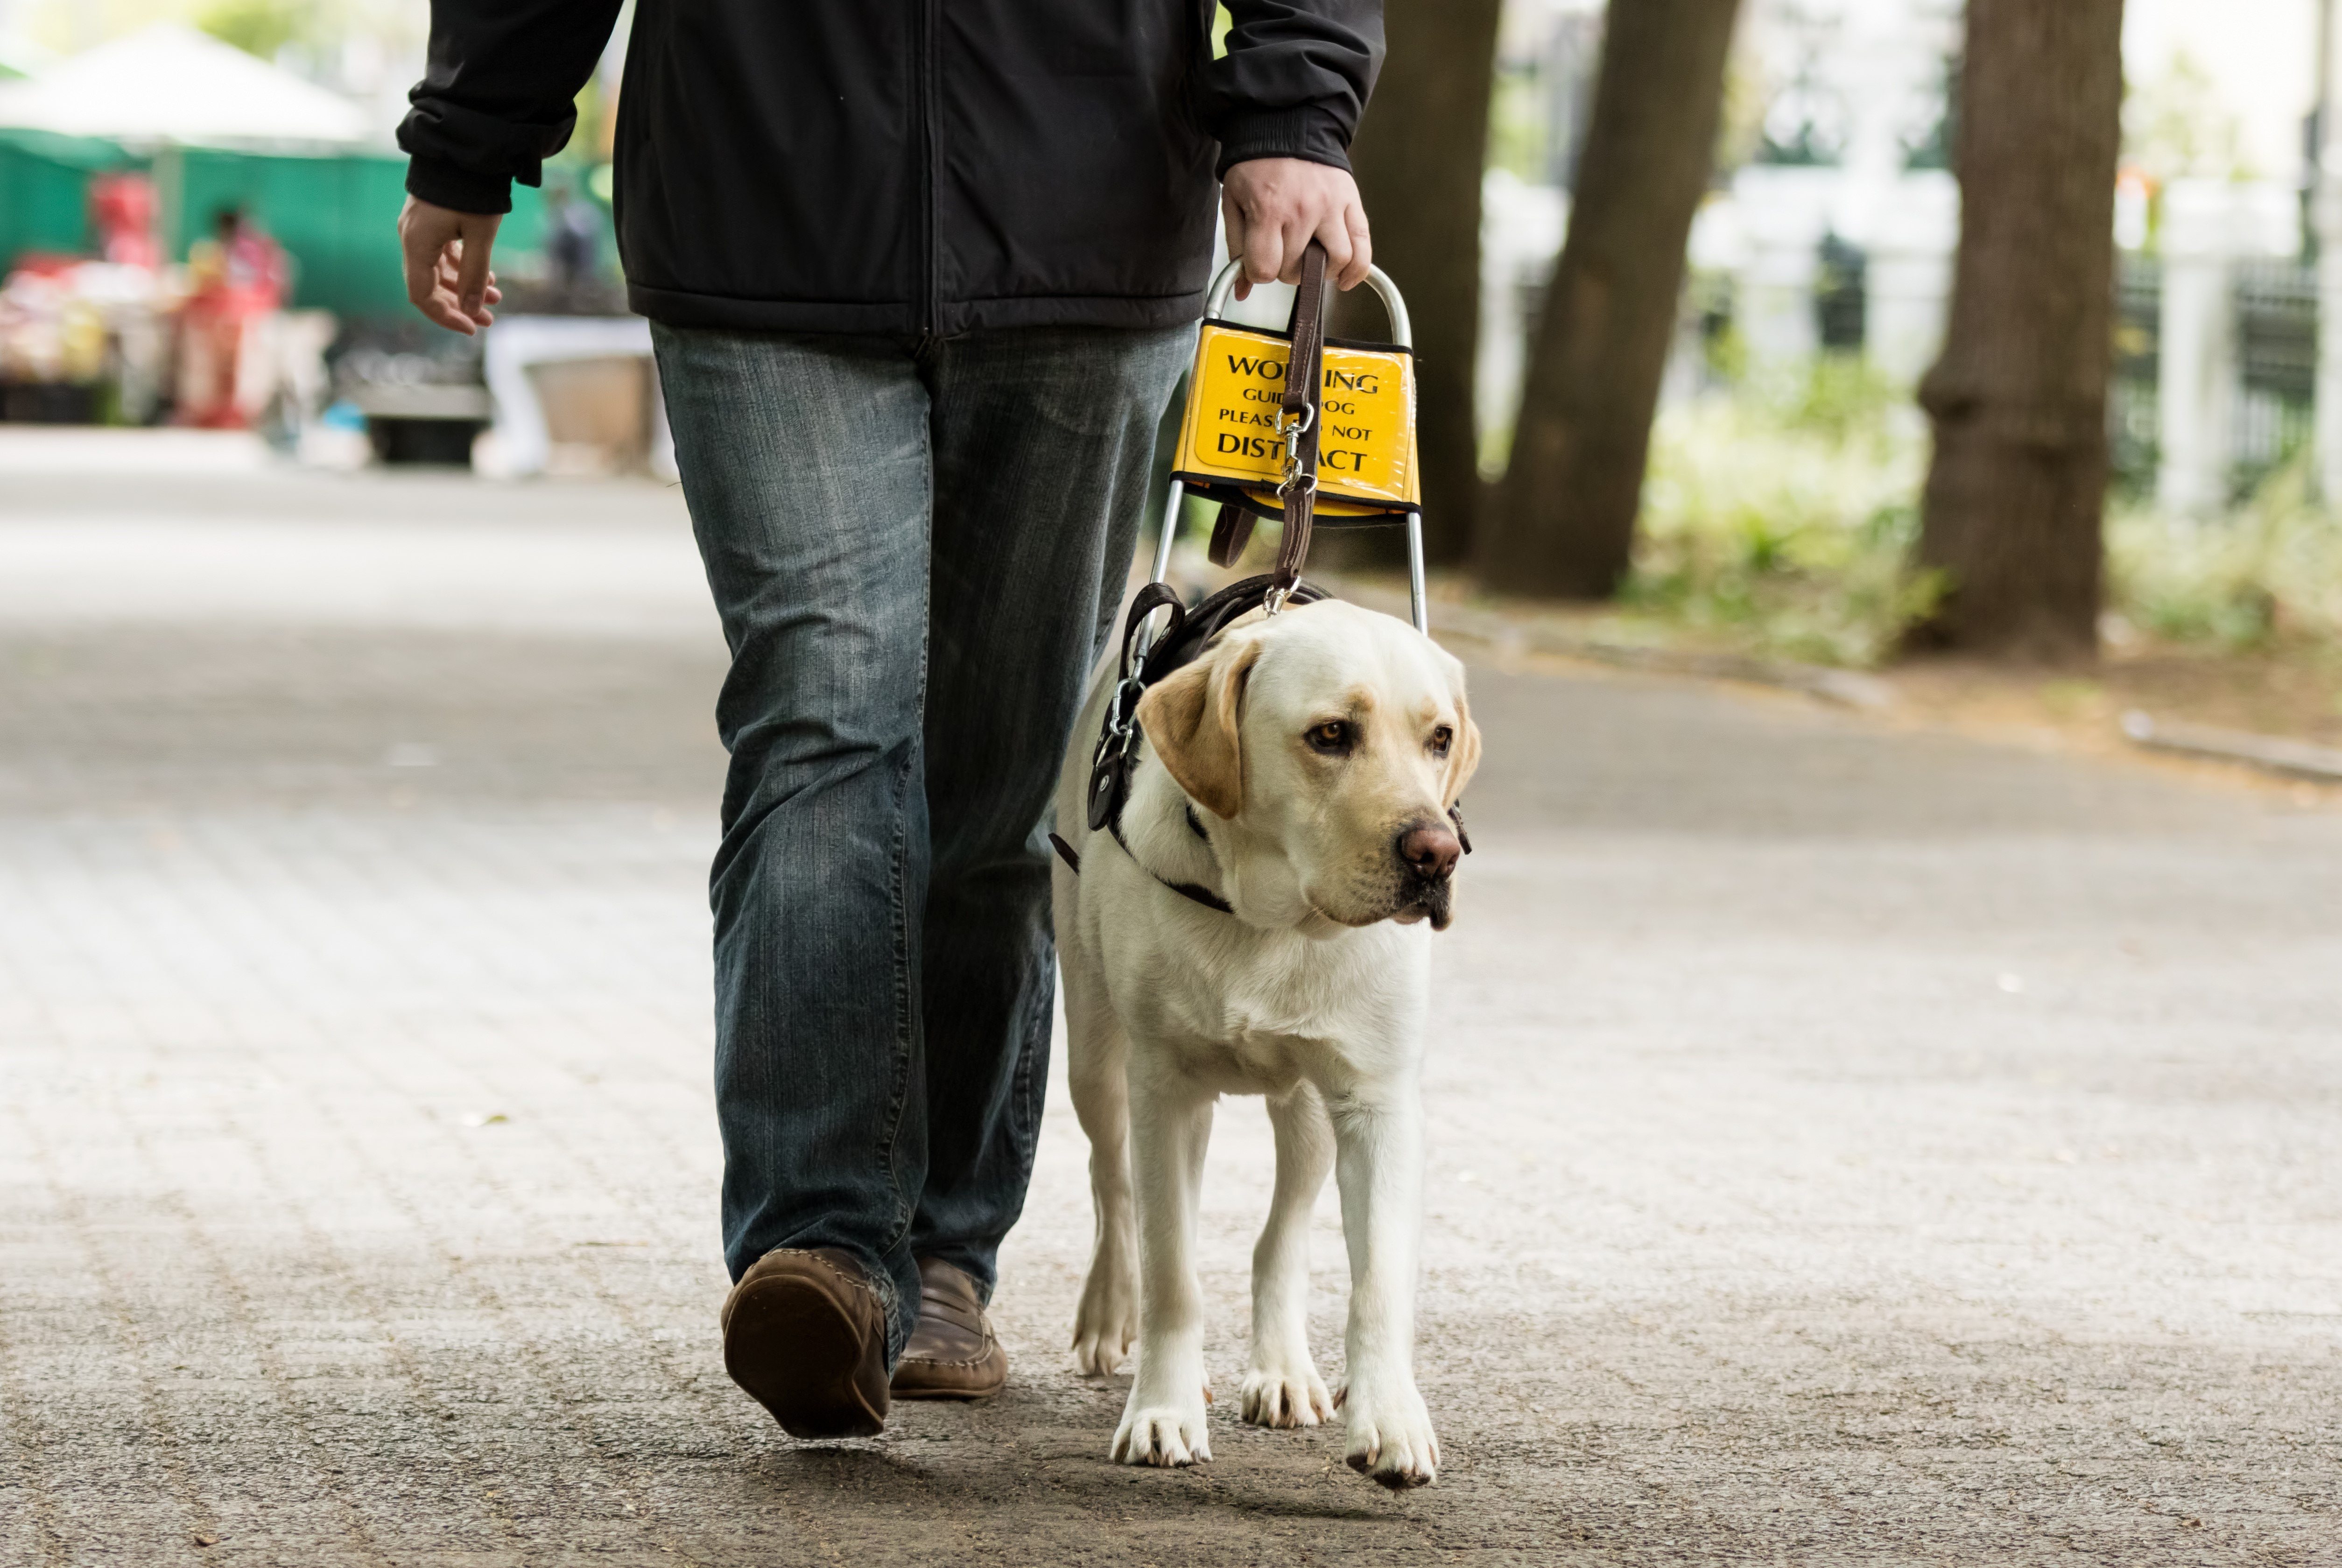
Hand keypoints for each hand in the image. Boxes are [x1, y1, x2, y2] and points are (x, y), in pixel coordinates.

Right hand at [399, 195, 503, 333]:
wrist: (465, 148)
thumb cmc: (473, 191)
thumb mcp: (480, 236)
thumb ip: (474, 276)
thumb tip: (472, 311)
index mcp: (416, 244)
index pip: (422, 296)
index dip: (446, 316)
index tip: (472, 328)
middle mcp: (411, 238)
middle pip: (429, 285)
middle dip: (460, 304)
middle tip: (490, 318)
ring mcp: (419, 228)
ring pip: (438, 270)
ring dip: (464, 286)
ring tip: (496, 295)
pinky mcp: (430, 219)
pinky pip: (442, 253)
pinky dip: (462, 266)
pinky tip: (487, 275)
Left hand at [1220, 158, 1371, 299]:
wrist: (1286, 127)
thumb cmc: (1257, 166)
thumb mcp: (1234, 203)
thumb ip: (1237, 248)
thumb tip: (1242, 291)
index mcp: (1268, 210)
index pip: (1265, 269)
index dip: (1259, 273)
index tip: (1260, 262)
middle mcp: (1302, 210)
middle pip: (1296, 269)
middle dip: (1285, 268)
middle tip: (1283, 253)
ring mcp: (1331, 206)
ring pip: (1336, 262)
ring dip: (1322, 272)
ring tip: (1312, 262)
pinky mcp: (1351, 202)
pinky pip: (1363, 247)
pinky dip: (1357, 270)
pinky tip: (1346, 278)